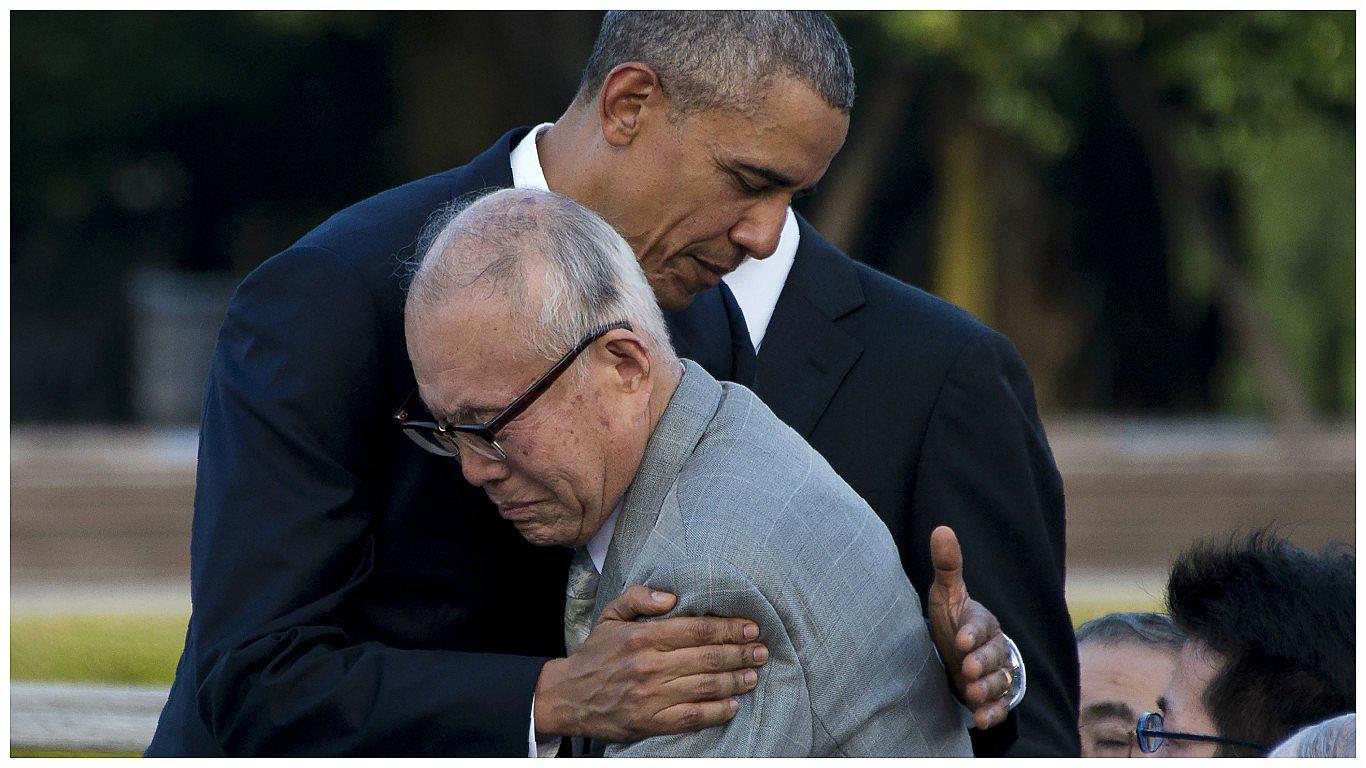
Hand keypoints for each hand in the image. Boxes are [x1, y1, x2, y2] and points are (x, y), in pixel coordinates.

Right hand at [533, 584, 768, 742]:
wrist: (566, 696)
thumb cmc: (594, 654)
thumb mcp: (610, 615)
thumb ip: (639, 597)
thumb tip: (671, 595)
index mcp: (643, 636)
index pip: (697, 628)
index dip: (729, 627)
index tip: (751, 627)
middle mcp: (650, 665)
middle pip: (707, 657)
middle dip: (740, 652)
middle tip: (762, 650)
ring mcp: (651, 696)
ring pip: (704, 687)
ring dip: (735, 680)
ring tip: (753, 674)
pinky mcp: (650, 721)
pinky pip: (692, 717)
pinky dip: (716, 711)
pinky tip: (733, 705)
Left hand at [927, 525, 1014, 729]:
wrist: (959, 651)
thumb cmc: (953, 619)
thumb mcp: (947, 594)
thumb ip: (947, 566)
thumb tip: (942, 529)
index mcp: (982, 621)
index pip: (980, 626)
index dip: (972, 633)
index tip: (960, 640)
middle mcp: (993, 647)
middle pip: (995, 656)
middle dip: (983, 663)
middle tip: (967, 670)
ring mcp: (994, 673)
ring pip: (999, 681)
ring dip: (987, 689)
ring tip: (972, 694)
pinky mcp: (991, 695)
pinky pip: (999, 705)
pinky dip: (992, 712)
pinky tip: (981, 718)